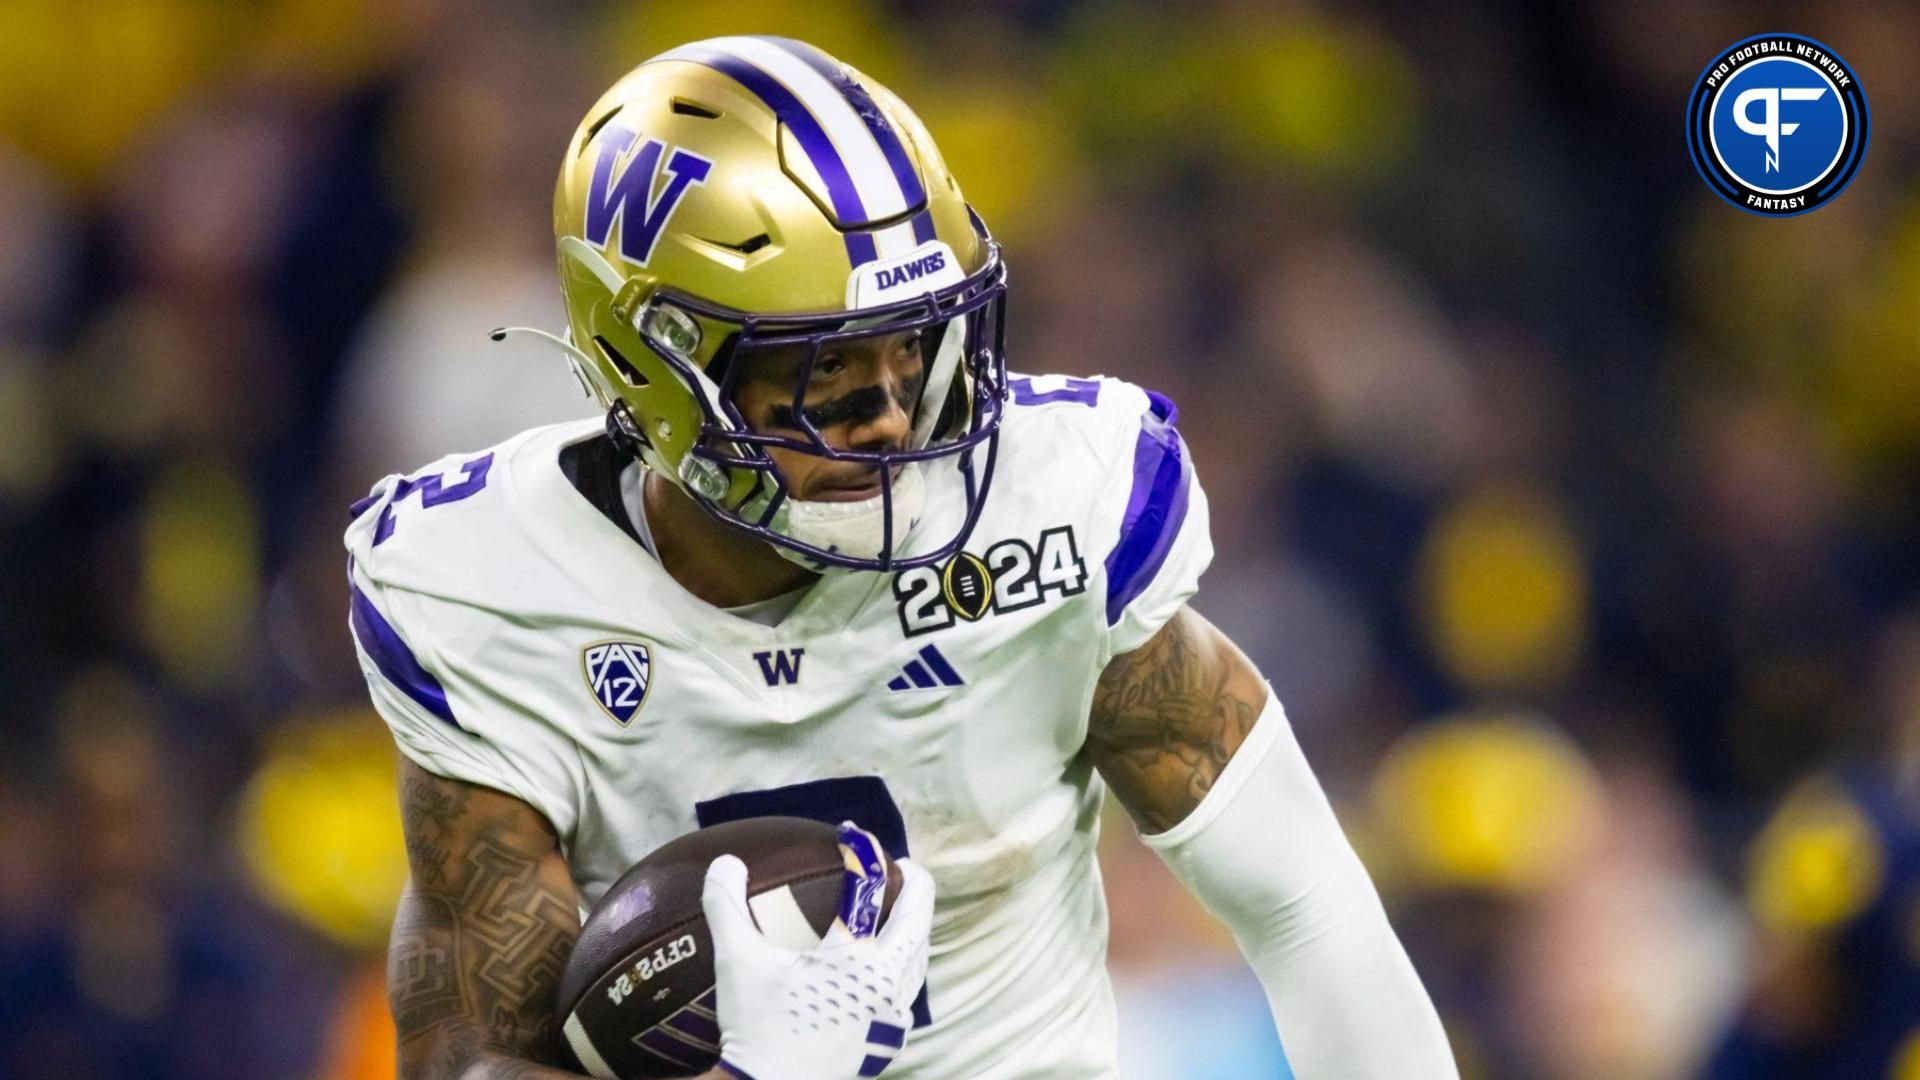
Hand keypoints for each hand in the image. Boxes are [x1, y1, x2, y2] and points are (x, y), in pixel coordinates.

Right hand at [702, 823, 934, 1079]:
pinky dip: (904, 965)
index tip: (854, 834)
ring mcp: (891, 1016)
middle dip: (914, 886)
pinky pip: (907, 991)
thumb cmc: (755, 1027)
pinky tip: (886, 965)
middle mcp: (885, 986)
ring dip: (913, 927)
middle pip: (917, 922)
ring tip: (899, 910)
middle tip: (899, 867)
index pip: (871, 891)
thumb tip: (723, 862)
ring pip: (918, 959)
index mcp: (856, 961)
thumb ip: (727, 905)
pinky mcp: (886, 1040)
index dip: (865, 854)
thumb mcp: (737, 961)